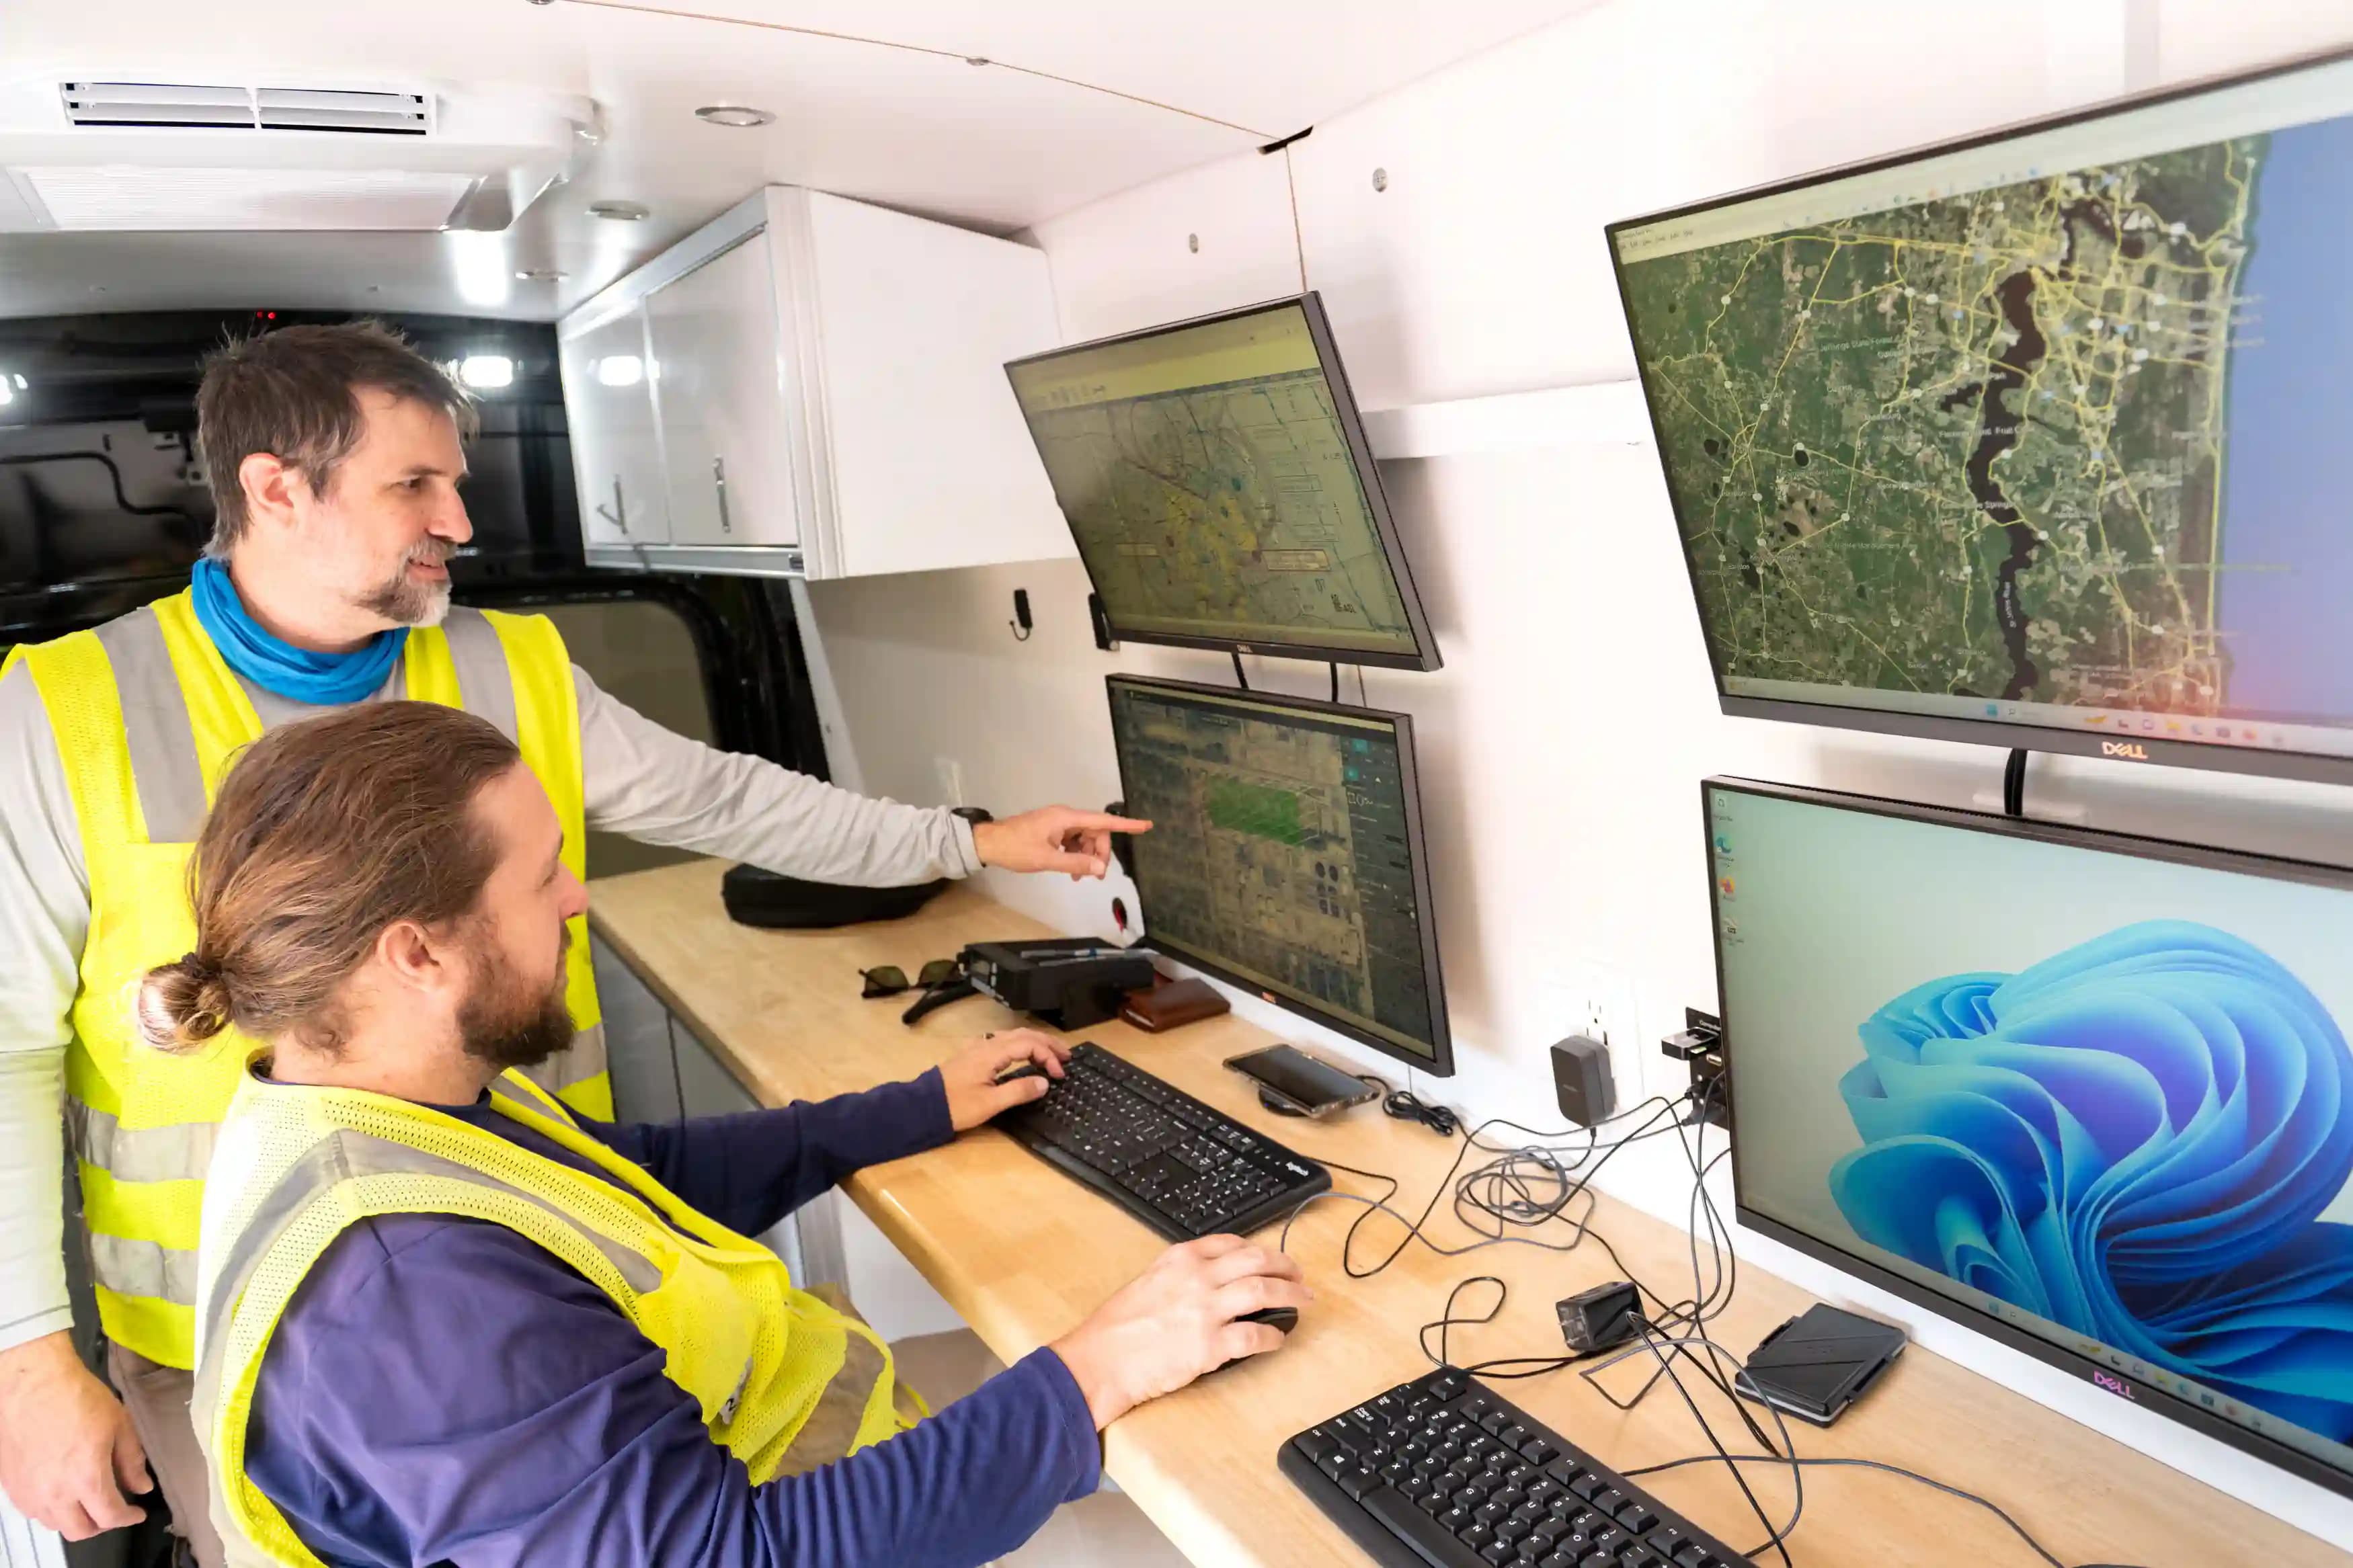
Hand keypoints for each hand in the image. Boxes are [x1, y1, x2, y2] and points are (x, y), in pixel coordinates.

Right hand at [0, 1331, 150, 1539]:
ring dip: (75, 1518)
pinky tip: (62, 1491)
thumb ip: (132, 1461)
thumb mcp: (120, 1425)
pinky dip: (52, 1509)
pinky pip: (34, 1511)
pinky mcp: (12, 1485)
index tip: (136, 1513)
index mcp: (86, 1479)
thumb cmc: (76, 1397)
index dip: (128, 1518)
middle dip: (102, 1525)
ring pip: (55, 1524)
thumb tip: (142, 1485)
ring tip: (88, 1501)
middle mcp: (55, 1493)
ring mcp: (29, 1491)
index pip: (110, 1516)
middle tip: (114, 1510)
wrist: (33, 1382)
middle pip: (80, 1531)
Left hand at [939, 1029, 1071, 1130]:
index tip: (1059, 1075)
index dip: (1048, 1057)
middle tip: (1067, 1055)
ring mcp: (978, 1048)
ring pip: (1013, 1035)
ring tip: (1051, 1052)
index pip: (1029, 1045)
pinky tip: (1022, 1052)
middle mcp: (986, 1045)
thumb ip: (1019, 1091)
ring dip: (1035, 1041)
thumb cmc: (956, 1106)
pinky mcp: (973, 1055)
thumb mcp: (990, 1103)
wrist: (924, 1106)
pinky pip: (1002, 1041)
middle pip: (1023, 1034)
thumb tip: (1044, 1082)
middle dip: (1047, 1043)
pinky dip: (1020, 1043)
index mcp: (992, 1053)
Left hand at [971, 807, 1151, 880]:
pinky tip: (1071, 871)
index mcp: (1066, 817)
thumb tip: (1101, 869)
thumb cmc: (1016, 849)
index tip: (1146, 826)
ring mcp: (1058, 823)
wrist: (989, 843)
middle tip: (1095, 876)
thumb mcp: (1047, 860)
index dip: (1126, 824)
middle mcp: (1065, 816)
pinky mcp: (1052, 830)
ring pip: (1084, 838)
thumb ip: (1076, 864)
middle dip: (1099, 853)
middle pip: (1095, 832)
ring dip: (1086, 857)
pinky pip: (1073, 841)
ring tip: (1078, 877)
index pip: (1102, 821)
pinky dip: (1075, 855)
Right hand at [1050, 1236, 1310, 1427]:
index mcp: (1181, 1258)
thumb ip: (1181, 1275)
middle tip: (1298, 1277)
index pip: (1233, 1243)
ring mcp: (1206, 1310)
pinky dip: (1273, 1336)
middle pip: (1257, 1260)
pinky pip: (1255, 1335)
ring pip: (1264, 1291)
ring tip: (1302, 1301)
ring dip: (1290, 1294)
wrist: (1101, 1359)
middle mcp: (1198, 1277)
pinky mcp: (1210, 1345)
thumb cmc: (1117, 1326)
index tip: (1271, 1259)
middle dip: (1285, 1267)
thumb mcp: (1149, 1280)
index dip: (1260, 1251)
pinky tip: (1277, 1339)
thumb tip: (1213, 1279)